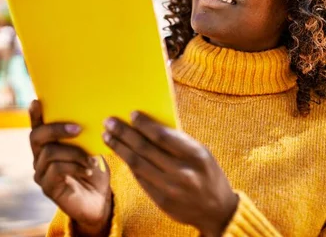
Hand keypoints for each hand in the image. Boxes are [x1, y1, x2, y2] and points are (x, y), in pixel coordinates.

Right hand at [29, 100, 112, 235]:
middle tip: (78, 128)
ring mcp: (41, 173)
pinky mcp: (47, 187)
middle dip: (57, 128)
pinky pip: (55, 169)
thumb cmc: (95, 170)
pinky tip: (89, 170)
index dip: (35, 115)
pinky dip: (75, 166)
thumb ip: (84, 135)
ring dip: (75, 153)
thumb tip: (91, 114)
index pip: (38, 127)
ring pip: (50, 152)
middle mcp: (40, 157)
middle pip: (37, 136)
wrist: (99, 200)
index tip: (36, 101)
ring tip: (92, 159)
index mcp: (49, 145)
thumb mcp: (92, 148)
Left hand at [103, 112, 238, 236]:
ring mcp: (170, 188)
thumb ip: (178, 142)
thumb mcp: (201, 153)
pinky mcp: (161, 201)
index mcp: (195, 155)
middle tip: (109, 122)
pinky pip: (140, 179)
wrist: (218, 210)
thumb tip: (150, 126)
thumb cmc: (208, 174)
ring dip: (120, 148)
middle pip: (145, 148)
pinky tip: (121, 154)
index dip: (144, 124)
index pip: (162, 136)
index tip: (131, 114)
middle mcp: (182, 172)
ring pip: (137, 164)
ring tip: (107, 137)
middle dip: (124, 133)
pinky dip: (129, 164)